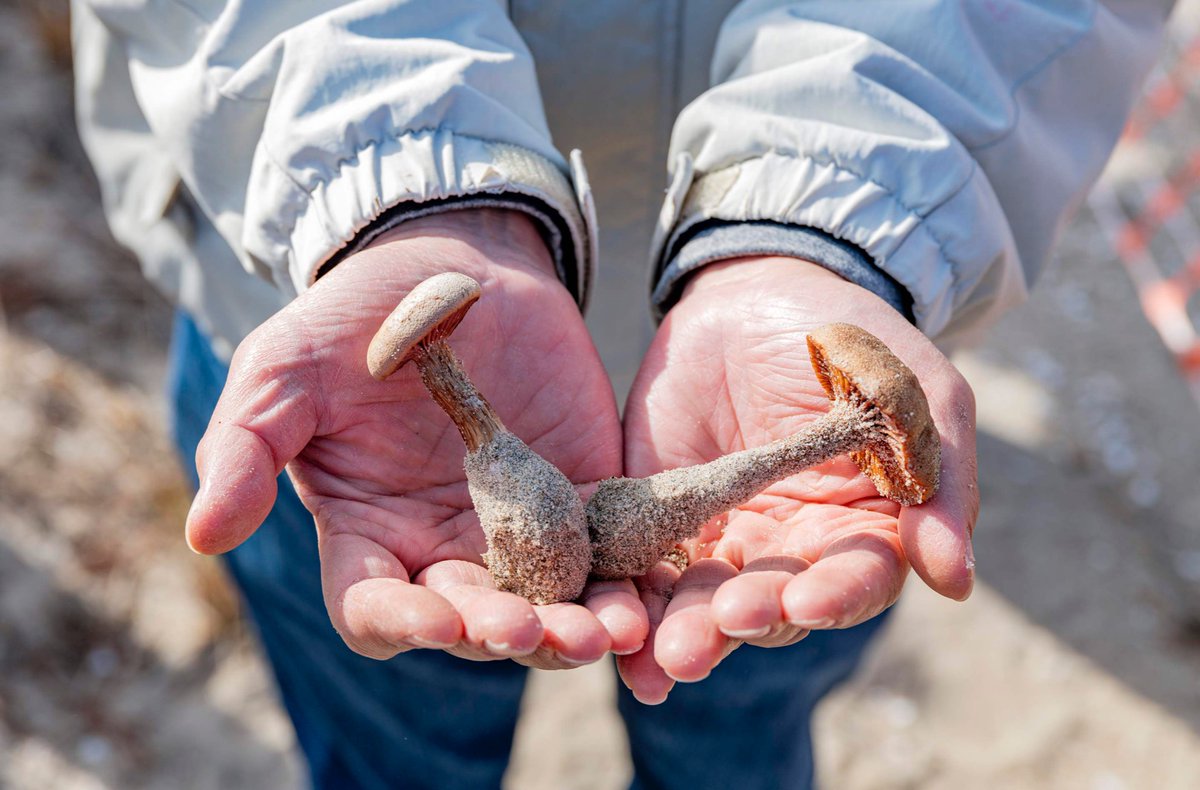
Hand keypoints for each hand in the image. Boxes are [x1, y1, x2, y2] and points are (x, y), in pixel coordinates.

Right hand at [185, 209, 646, 667]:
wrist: (457, 265)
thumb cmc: (357, 316)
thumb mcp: (284, 369)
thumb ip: (243, 445)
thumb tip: (203, 534)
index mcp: (369, 535)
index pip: (377, 609)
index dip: (402, 623)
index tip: (435, 615)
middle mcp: (442, 549)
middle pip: (471, 622)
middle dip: (502, 634)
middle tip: (533, 632)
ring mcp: (516, 531)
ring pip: (547, 607)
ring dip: (575, 629)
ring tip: (609, 631)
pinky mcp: (580, 499)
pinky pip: (607, 556)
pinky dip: (627, 583)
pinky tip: (649, 596)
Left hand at [616, 257, 977, 701]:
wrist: (752, 292)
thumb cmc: (849, 340)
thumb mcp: (914, 390)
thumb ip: (940, 477)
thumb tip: (955, 581)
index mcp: (861, 529)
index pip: (856, 580)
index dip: (835, 597)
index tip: (804, 601)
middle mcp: (792, 552)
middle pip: (776, 606)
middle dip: (749, 619)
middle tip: (723, 622)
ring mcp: (723, 542)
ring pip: (706, 604)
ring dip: (688, 633)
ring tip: (666, 653)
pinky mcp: (659, 525)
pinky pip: (645, 574)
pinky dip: (632, 610)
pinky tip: (617, 641)